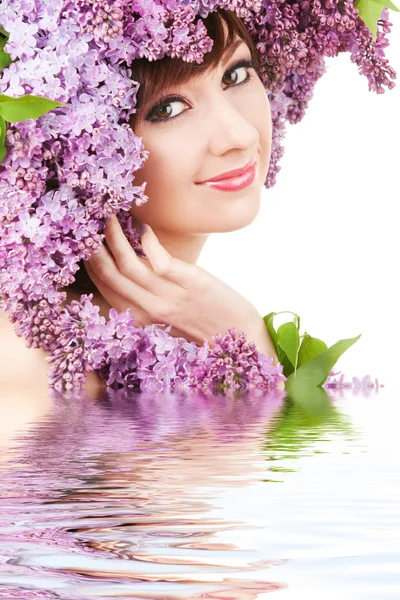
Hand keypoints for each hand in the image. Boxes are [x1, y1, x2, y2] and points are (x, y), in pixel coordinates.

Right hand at [84, 216, 274, 355]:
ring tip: (109, 216)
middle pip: (109, 276)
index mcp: (140, 318)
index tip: (84, 241)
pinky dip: (148, 240)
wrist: (240, 335)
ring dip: (114, 238)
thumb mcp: (166, 317)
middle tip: (88, 222)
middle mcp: (150, 310)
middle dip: (93, 247)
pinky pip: (159, 260)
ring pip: (128, 266)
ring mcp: (169, 297)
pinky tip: (144, 226)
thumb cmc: (203, 322)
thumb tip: (133, 263)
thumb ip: (146, 297)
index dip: (90, 263)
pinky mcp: (191, 284)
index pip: (104, 288)